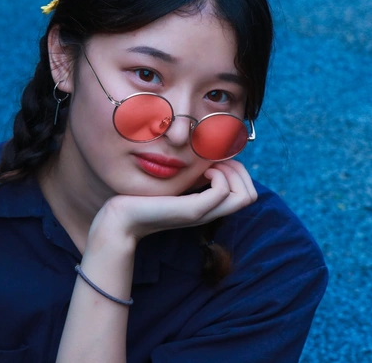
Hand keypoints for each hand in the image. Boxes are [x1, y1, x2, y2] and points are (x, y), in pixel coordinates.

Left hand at [90, 160, 257, 242]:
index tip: (214, 161)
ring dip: (232, 172)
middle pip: (251, 195)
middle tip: (214, 162)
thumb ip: (189, 174)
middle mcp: (210, 212)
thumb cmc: (140, 198)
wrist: (120, 219)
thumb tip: (204, 154)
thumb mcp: (172, 183)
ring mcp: (203, 213)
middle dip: (239, 171)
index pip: (247, 193)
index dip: (238, 172)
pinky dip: (218, 175)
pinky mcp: (191, 212)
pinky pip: (222, 191)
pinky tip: (201, 171)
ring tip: (208, 165)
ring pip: (245, 196)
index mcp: (207, 206)